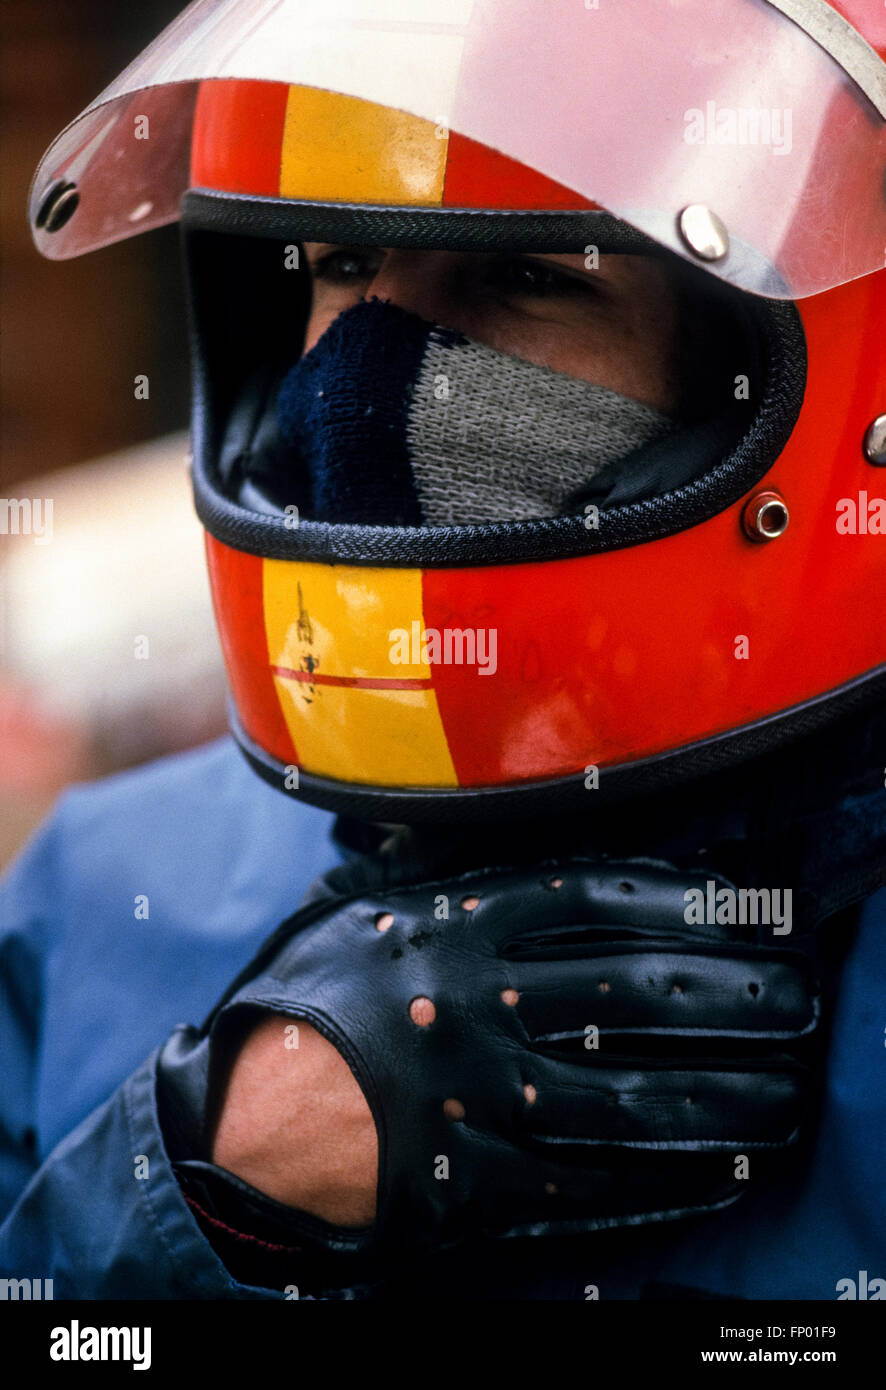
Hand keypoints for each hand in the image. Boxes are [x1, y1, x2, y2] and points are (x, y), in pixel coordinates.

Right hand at [159, 855, 817, 1262]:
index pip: (595, 898)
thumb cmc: (301, 1003)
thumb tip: (497, 833)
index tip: (750, 904)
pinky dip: (668, 1179)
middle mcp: (476, 1007)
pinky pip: (593, 1185)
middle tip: (802, 996)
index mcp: (449, 928)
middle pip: (636, 992)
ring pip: (634, 1096)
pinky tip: (727, 1169)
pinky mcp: (476, 1187)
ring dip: (728, 1093)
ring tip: (791, 1090)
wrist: (231, 1129)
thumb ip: (437, 877)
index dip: (686, 899)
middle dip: (736, 993)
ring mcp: (479, 1102)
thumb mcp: (356, 912)